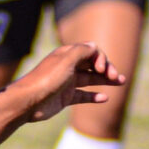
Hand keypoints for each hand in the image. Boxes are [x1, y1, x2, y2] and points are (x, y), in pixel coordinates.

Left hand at [8, 42, 122, 124]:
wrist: (27, 102)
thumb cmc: (47, 79)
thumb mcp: (67, 60)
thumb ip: (83, 51)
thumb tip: (94, 47)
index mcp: (67, 55)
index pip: (91, 51)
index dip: (101, 58)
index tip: (103, 69)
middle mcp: (67, 67)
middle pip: (92, 65)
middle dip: (107, 69)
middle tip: (118, 78)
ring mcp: (66, 83)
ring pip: (90, 79)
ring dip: (105, 80)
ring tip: (121, 83)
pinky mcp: (64, 98)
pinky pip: (83, 95)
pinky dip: (94, 96)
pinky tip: (105, 98)